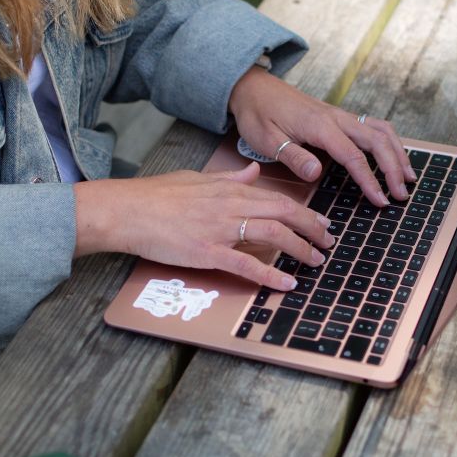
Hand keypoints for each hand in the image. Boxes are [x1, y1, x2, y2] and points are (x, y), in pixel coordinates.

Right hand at [73, 161, 334, 290]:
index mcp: (229, 190)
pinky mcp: (206, 252)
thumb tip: (253, 172)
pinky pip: (245, 265)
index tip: (321, 222)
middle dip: (312, 229)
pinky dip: (270, 275)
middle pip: (284, 215)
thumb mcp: (197, 179)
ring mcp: (220, 230)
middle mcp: (230, 207)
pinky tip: (286, 284)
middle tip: (329, 243)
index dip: (304, 212)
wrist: (127, 210)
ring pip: (272, 236)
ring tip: (316, 262)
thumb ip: (229, 178)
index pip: (277, 199)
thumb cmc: (157, 196)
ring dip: (300, 249)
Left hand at [229, 68, 415, 204]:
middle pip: (377, 141)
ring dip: (398, 152)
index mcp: (320, 126)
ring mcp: (340, 115)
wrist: (254, 88)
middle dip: (394, 168)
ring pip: (380, 130)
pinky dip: (389, 141)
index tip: (380, 199)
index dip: (370, 180)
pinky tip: (394, 155)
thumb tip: (316, 173)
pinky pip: (373, 125)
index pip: (353, 156)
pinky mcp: (340, 117)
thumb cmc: (258, 114)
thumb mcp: (267, 139)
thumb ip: (293, 156)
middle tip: (401, 194)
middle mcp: (336, 118)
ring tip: (408, 177)